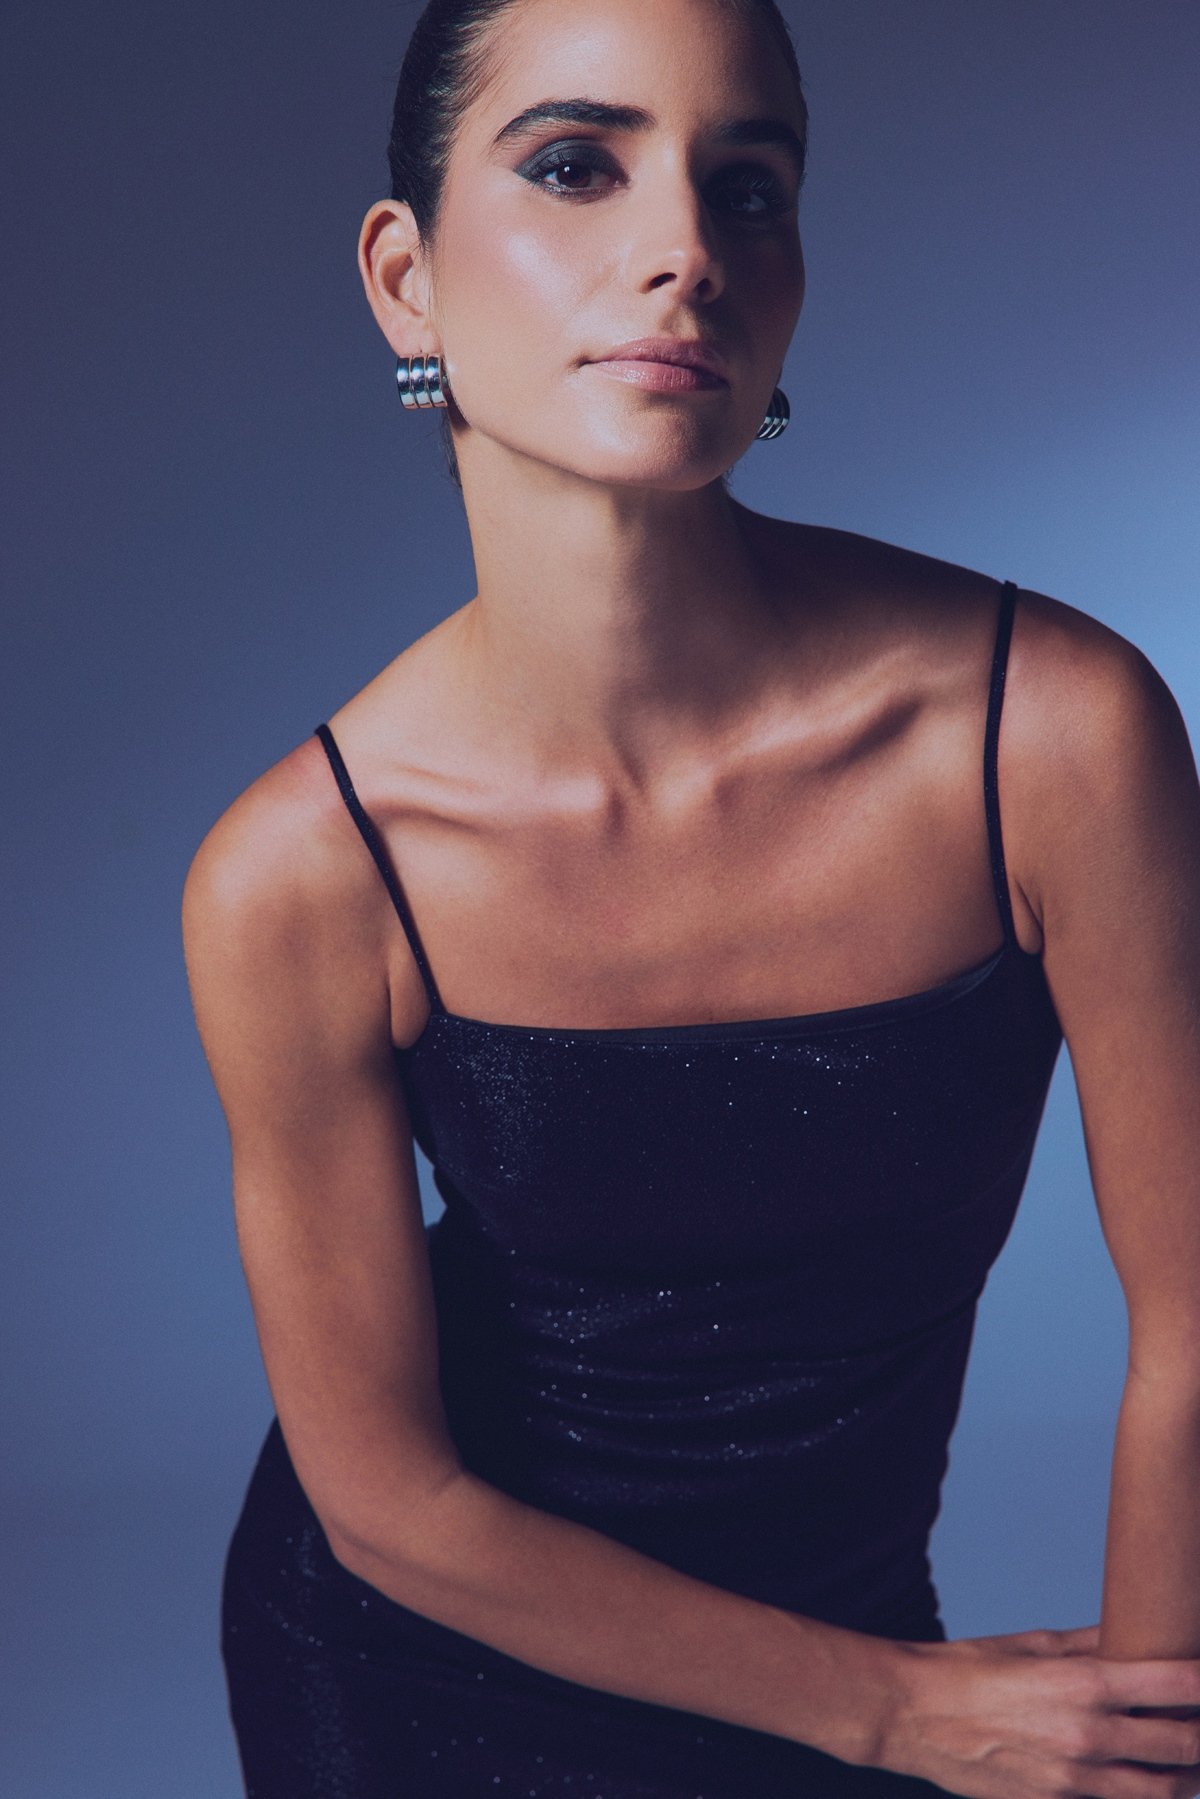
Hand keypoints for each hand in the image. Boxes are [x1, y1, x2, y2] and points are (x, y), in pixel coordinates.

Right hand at [875, 1623, 1199, 1798]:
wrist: (912, 1714)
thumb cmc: (966, 1669)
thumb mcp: (1030, 1643)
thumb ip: (1087, 1645)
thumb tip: (1128, 1637)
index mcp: (1084, 1684)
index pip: (1176, 1686)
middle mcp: (1089, 1736)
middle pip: (1182, 1745)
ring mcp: (1075, 1780)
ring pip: (1161, 1790)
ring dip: (1184, 1775)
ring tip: (1189, 1762)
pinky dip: (1137, 1793)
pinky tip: (1139, 1780)